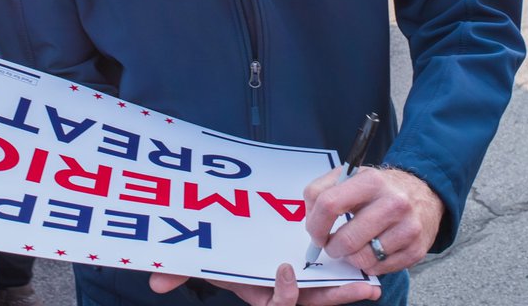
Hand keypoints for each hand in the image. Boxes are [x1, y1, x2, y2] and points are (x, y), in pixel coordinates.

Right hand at [149, 264, 378, 305]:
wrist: (234, 228)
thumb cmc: (220, 249)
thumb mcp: (203, 257)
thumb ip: (181, 270)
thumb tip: (155, 282)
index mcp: (259, 293)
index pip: (277, 305)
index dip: (285, 295)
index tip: (286, 269)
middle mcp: (281, 292)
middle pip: (312, 301)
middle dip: (337, 296)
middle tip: (363, 287)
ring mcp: (298, 283)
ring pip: (326, 291)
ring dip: (349, 287)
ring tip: (372, 283)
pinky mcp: (309, 266)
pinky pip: (330, 274)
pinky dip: (345, 271)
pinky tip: (364, 263)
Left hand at [304, 166, 443, 276]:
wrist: (424, 194)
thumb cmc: (380, 188)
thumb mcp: (352, 176)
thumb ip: (323, 190)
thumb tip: (309, 218)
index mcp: (371, 180)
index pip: (329, 204)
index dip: (315, 224)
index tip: (315, 233)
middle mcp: (394, 203)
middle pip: (346, 240)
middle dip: (331, 247)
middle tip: (332, 244)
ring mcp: (407, 228)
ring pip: (362, 259)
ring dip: (350, 258)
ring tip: (354, 246)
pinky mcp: (416, 250)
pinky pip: (379, 269)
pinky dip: (369, 264)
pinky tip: (372, 250)